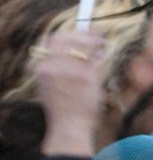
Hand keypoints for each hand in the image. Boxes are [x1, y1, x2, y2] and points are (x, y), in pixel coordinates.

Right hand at [32, 28, 108, 158]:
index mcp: (41, 68)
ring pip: (82, 44)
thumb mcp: (49, 85)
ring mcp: (68, 70)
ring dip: (94, 40)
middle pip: (65, 37)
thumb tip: (72, 50)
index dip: (65, 34)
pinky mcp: (85, 76)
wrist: (69, 126)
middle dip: (81, 33)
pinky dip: (101, 52)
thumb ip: (55, 67)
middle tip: (95, 35)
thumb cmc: (63, 108)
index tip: (76, 32)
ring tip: (101, 43)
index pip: (50, 40)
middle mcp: (52, 66)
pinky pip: (94, 57)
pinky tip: (104, 52)